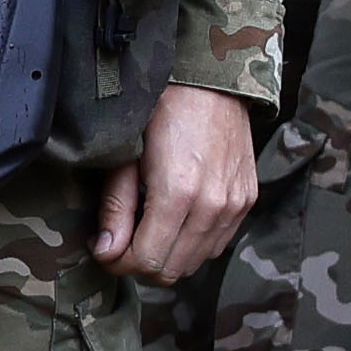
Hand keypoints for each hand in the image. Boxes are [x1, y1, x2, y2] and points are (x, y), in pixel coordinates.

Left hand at [95, 85, 260, 283]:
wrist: (212, 80)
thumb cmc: (164, 107)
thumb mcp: (128, 153)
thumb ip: (117, 207)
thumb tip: (106, 251)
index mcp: (178, 192)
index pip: (146, 260)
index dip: (118, 263)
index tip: (104, 248)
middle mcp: (212, 206)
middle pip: (171, 270)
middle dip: (139, 264)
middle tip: (120, 243)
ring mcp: (234, 205)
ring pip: (195, 263)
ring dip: (166, 256)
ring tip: (146, 230)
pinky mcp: (246, 201)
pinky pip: (216, 244)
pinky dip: (192, 244)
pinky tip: (175, 221)